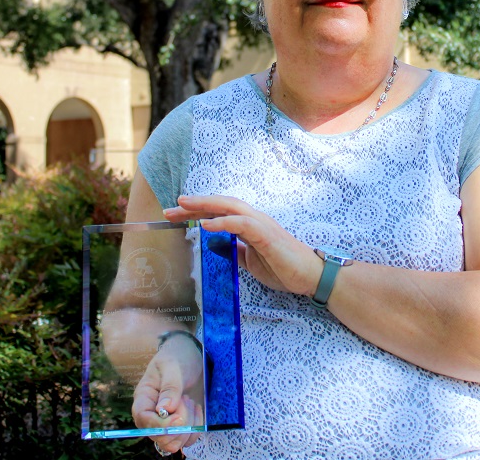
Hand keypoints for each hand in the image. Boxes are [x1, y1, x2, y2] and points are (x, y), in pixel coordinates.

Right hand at [132, 335, 203, 451]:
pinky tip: (197, 408)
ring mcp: (166, 423)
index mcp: (144, 399)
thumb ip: (170, 387)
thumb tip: (164, 410)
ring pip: (174, 442)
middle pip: (159, 437)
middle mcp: (152, 415)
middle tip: (186, 400)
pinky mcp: (181, 426)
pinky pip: (188, 439)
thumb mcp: (173, 366)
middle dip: (178, 424)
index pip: (144, 420)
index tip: (179, 416)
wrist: (191, 355)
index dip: (161, 425)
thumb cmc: (177, 357)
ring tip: (189, 400)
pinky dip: (196, 427)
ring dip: (189, 425)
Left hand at [164, 195, 321, 296]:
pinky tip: (207, 224)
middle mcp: (254, 219)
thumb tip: (217, 247)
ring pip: (230, 207)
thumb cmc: (283, 267)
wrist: (310, 276)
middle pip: (221, 204)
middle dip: (194, 205)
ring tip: (184, 206)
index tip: (175, 215)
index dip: (197, 211)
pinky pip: (242, 224)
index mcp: (250, 225)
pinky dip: (224, 221)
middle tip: (170, 208)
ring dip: (205, 206)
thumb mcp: (250, 261)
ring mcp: (261, 225)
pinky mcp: (267, 235)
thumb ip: (235, 251)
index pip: (219, 212)